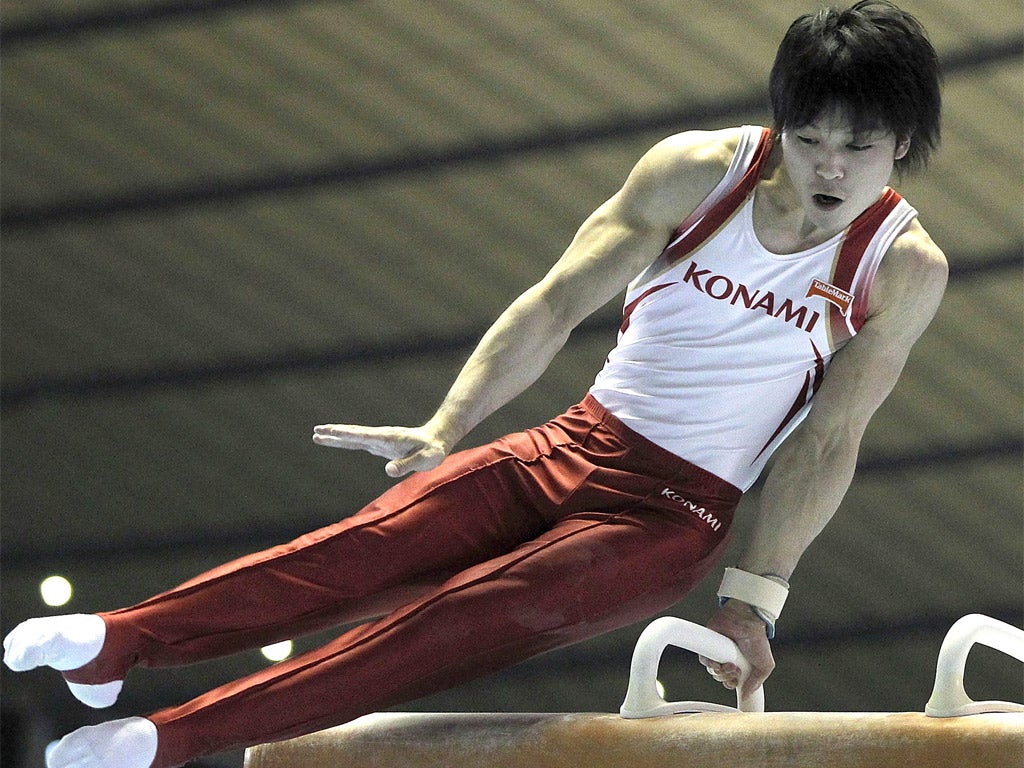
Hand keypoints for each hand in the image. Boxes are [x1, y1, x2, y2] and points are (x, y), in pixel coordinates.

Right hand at [312, 423, 448, 476]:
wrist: (437, 440)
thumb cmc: (433, 450)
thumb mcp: (425, 459)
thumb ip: (407, 464)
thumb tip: (388, 471)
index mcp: (389, 438)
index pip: (363, 436)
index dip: (346, 434)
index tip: (330, 431)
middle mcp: (381, 437)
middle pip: (354, 434)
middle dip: (334, 433)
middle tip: (315, 431)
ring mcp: (379, 441)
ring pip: (354, 437)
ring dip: (336, 436)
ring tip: (317, 434)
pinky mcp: (380, 445)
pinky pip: (358, 442)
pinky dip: (345, 440)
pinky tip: (336, 440)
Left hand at [698, 600, 774, 698]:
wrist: (746, 623)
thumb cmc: (757, 641)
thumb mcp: (765, 666)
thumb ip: (756, 683)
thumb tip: (746, 695)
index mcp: (740, 665)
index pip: (730, 682)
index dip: (731, 684)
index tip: (736, 682)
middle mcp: (728, 659)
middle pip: (720, 678)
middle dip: (728, 678)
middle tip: (736, 670)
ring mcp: (718, 652)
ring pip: (712, 672)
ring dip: (721, 672)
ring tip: (731, 664)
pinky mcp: (709, 645)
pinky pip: (704, 661)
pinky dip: (710, 664)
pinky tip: (719, 661)